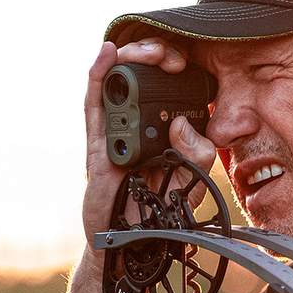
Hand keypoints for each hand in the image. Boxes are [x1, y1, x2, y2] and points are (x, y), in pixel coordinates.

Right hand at [82, 36, 207, 244]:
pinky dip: (99, 75)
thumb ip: (198, 154)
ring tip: (144, 49)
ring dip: (130, 57)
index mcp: (167, 129)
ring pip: (119, 82)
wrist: (133, 243)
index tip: (186, 64)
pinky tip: (108, 53)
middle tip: (170, 57)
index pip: (172, 86)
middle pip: (145, 76)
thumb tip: (180, 124)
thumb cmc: (161, 213)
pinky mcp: (96, 142)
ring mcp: (117, 131)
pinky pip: (95, 104)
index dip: (178, 67)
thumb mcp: (192, 182)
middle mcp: (141, 124)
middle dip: (156, 55)